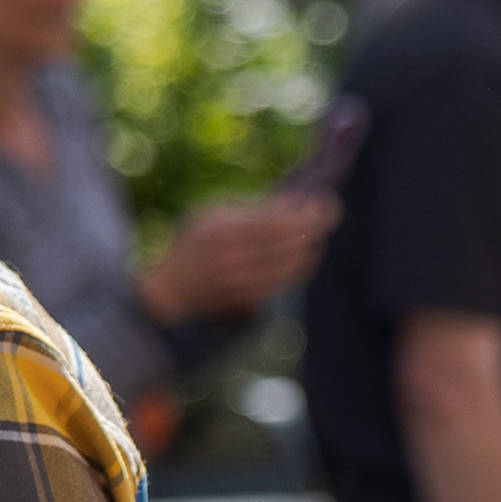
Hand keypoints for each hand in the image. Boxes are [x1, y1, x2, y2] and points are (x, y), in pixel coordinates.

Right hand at [139, 194, 336, 324]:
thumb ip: (253, 207)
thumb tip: (295, 202)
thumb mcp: (214, 213)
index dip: (309, 213)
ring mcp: (245, 282)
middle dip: (317, 227)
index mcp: (226, 230)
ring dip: (313, 248)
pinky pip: (288, 281)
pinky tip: (303, 255)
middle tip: (328, 214)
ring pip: (296, 265)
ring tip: (315, 235)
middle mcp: (237, 258)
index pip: (281, 223)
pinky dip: (301, 266)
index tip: (326, 202)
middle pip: (293, 244)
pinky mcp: (251, 300)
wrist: (172, 288)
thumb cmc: (194, 242)